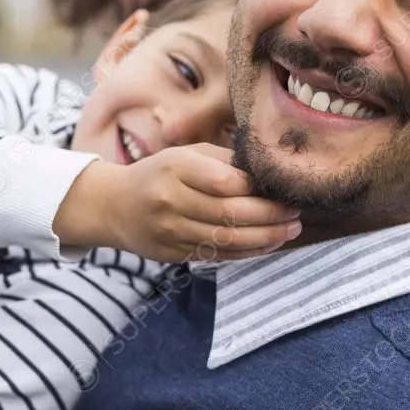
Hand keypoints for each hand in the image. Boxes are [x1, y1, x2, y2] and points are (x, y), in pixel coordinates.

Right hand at [56, 144, 300, 261]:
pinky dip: (247, 252)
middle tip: (296, 213)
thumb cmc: (159, 174)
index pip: (223, 181)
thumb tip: (267, 172)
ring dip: (265, 237)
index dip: (257, 188)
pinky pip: (217, 255)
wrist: (114, 206)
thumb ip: (223, 162)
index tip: (283, 189)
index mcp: (175, 168)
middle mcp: (171, 200)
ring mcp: (171, 230)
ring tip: (291, 230)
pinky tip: (269, 244)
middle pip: (229, 213)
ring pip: (226, 238)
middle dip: (270, 216)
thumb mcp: (185, 155)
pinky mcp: (174, 253)